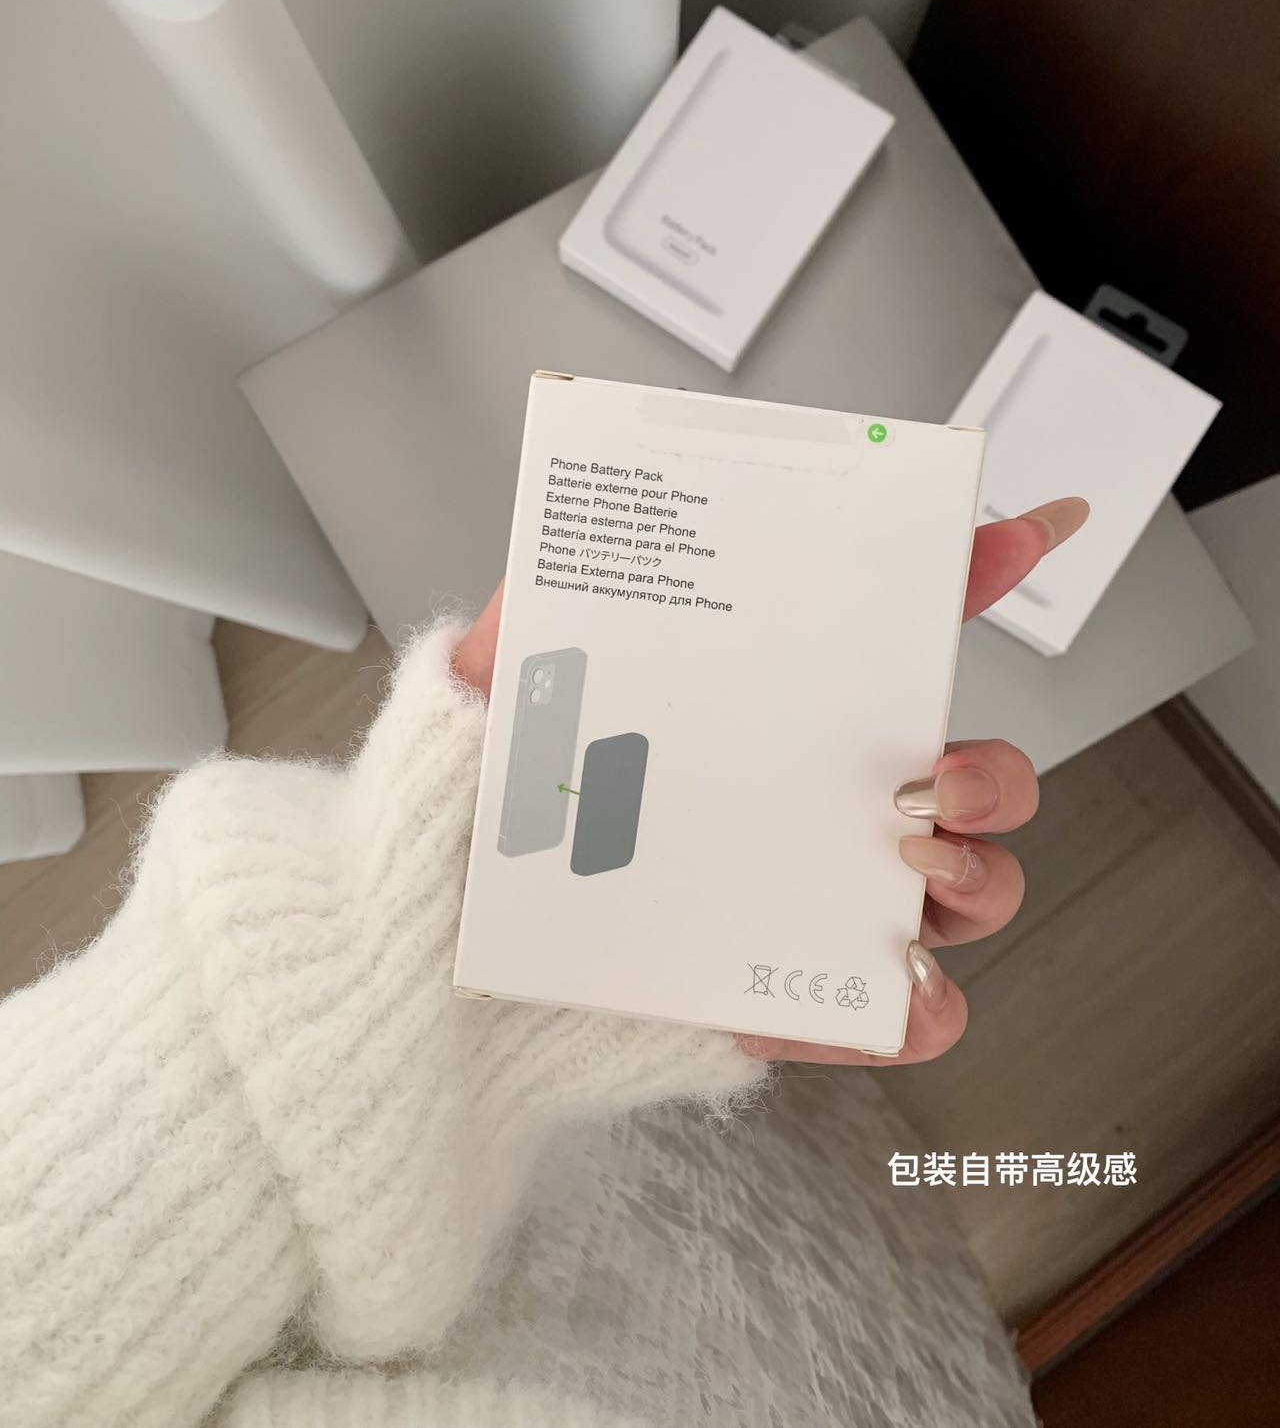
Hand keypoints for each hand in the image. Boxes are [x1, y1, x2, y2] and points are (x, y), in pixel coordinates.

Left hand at [453, 495, 1089, 1069]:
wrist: (438, 953)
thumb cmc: (483, 815)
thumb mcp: (508, 680)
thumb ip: (545, 594)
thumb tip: (578, 508)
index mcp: (772, 718)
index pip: (889, 639)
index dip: (969, 579)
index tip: (1026, 529)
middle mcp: (816, 808)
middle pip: (974, 781)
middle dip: (996, 772)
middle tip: (933, 773)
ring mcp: (822, 905)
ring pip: (971, 891)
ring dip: (983, 873)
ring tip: (913, 860)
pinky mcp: (802, 1002)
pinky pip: (909, 1017)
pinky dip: (925, 1006)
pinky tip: (890, 978)